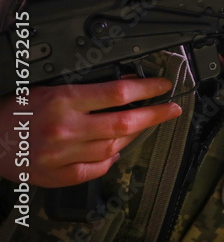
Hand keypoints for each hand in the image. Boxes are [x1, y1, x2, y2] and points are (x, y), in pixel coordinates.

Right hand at [0, 78, 181, 186]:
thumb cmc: (15, 110)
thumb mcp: (50, 86)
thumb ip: (86, 88)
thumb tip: (124, 84)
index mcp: (63, 100)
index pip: (118, 93)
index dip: (147, 88)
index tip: (163, 85)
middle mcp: (65, 128)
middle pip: (124, 122)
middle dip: (155, 115)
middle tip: (172, 109)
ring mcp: (61, 155)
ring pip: (113, 148)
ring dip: (133, 136)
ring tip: (142, 126)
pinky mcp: (55, 176)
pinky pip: (93, 171)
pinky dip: (108, 161)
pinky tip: (114, 152)